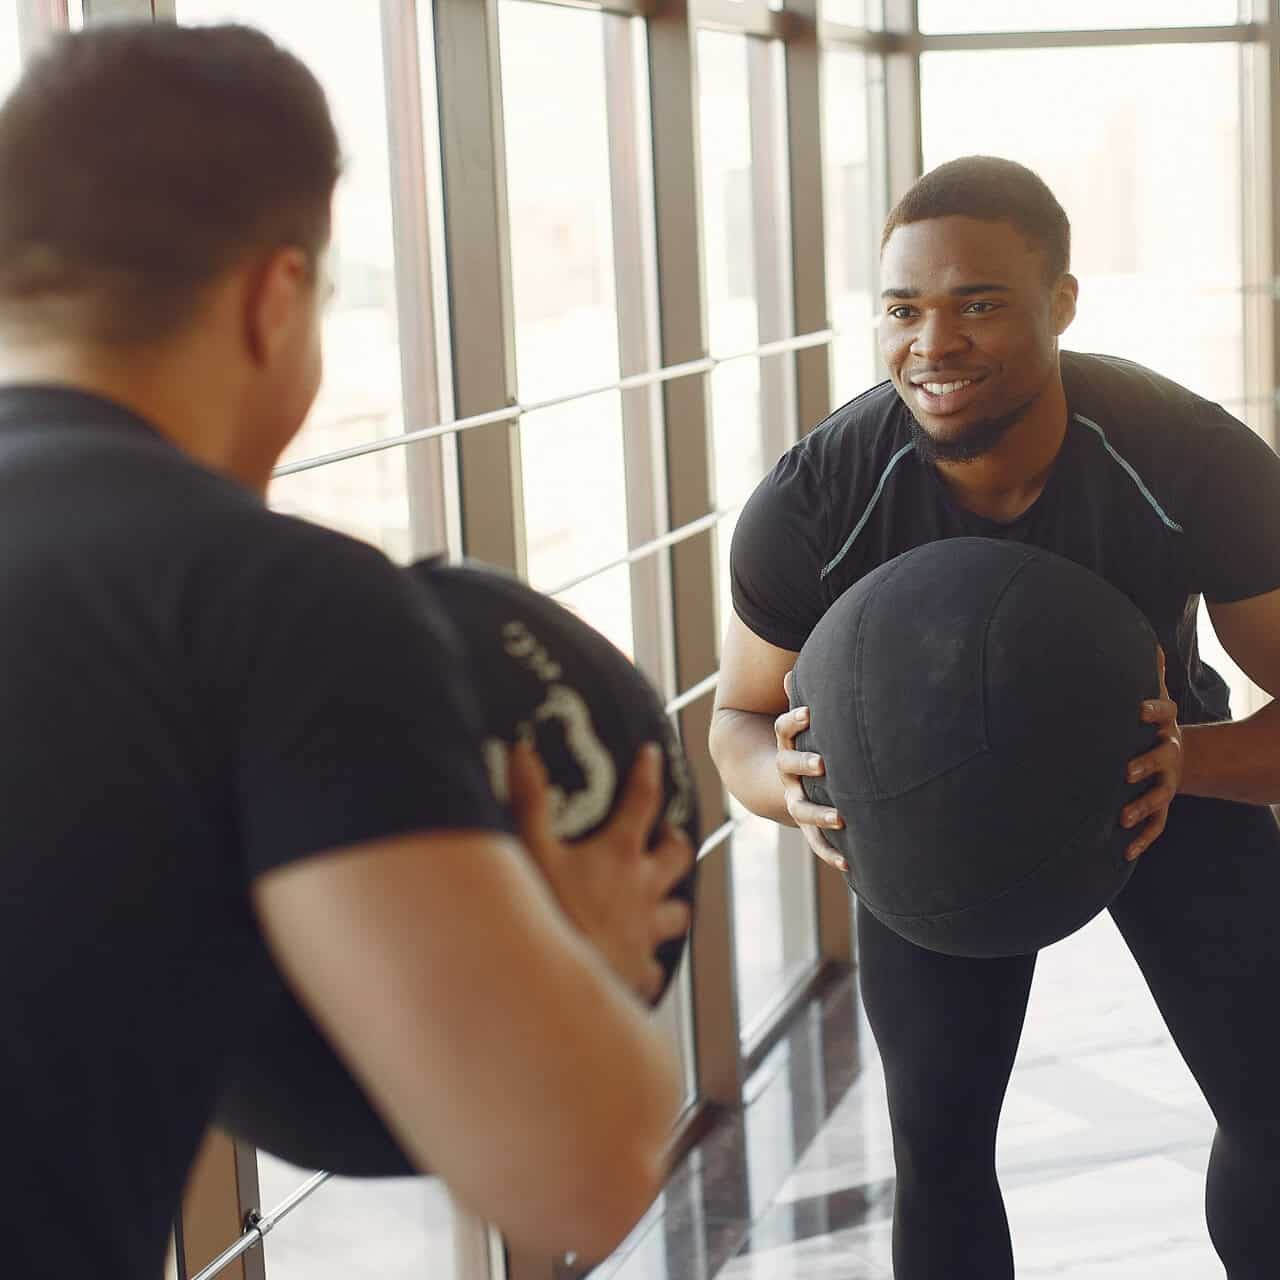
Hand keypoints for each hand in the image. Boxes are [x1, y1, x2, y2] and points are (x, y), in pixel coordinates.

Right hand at [508, 740, 692, 1001]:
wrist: (551, 985)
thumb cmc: (546, 913)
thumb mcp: (530, 850)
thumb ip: (529, 801)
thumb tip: (523, 751)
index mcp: (619, 855)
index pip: (642, 801)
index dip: (648, 774)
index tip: (652, 755)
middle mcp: (643, 890)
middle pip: (679, 857)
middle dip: (675, 843)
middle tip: (666, 836)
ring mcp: (646, 934)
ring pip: (679, 913)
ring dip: (671, 904)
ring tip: (658, 900)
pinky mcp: (640, 972)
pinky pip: (654, 967)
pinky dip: (647, 962)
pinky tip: (634, 963)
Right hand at [777, 670, 846, 871]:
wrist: (771, 781)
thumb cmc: (800, 742)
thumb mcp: (798, 719)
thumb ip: (800, 698)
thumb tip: (794, 668)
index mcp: (784, 746)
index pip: (782, 731)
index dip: (793, 721)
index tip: (809, 713)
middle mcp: (786, 774)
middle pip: (789, 766)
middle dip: (804, 764)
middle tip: (823, 763)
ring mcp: (794, 799)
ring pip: (802, 807)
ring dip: (819, 813)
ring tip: (840, 818)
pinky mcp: (806, 820)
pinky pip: (815, 839)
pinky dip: (830, 851)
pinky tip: (849, 864)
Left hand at [1121, 646, 1182, 860]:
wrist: (1178, 756)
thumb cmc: (1153, 725)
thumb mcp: (1156, 697)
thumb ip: (1150, 675)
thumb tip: (1150, 642)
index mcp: (1164, 727)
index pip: (1162, 713)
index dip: (1153, 710)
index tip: (1137, 708)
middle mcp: (1167, 755)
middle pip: (1159, 759)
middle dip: (1144, 764)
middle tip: (1125, 770)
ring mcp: (1166, 783)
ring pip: (1157, 798)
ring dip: (1140, 807)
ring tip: (1122, 818)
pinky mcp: (1160, 807)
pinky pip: (1155, 826)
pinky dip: (1141, 840)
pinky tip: (1125, 853)